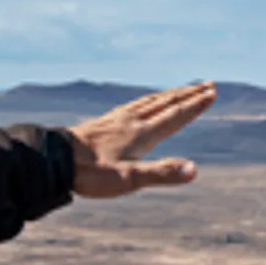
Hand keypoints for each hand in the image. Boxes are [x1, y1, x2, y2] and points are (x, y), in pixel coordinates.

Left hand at [66, 82, 213, 197]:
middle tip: (207, 85)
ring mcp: (116, 120)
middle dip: (188, 95)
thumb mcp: (128, 180)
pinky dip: (147, 100)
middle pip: (166, 104)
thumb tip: (194, 170)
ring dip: (170, 95)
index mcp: (141, 134)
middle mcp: (131, 122)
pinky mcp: (103, 123)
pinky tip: (141, 104)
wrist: (53, 160)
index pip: (175, 116)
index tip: (212, 93)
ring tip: (182, 90)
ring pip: (150, 102)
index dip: (195, 105)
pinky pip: (133, 106)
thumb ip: (161, 174)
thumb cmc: (90, 174)